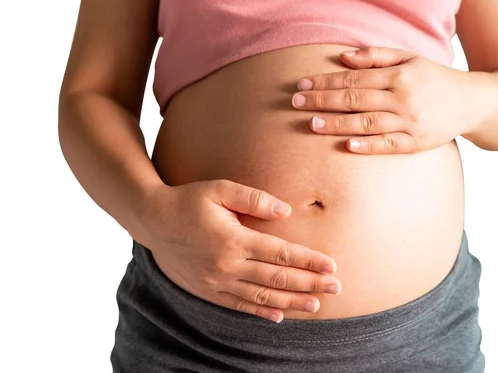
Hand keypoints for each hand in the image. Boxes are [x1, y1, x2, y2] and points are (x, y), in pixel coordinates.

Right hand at [143, 180, 341, 322]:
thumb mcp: (219, 189)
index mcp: (233, 240)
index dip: (309, 261)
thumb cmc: (188, 200)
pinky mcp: (207, 291)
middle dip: (310, 284)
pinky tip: (278, 316)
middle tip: (336, 288)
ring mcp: (216, 282)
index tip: (332, 265)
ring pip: (262, 297)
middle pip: (277, 279)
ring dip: (291, 303)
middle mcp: (227, 266)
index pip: (281, 254)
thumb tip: (286, 210)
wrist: (152, 221)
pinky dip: (260, 313)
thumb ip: (253, 198)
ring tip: (316, 306)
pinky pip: (238, 306)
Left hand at [291, 46, 472, 153]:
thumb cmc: (434, 78)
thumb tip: (343, 57)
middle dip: (322, 101)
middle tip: (296, 102)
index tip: (302, 84)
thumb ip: (376, 56)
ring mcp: (410, 122)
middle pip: (355, 99)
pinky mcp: (416, 144)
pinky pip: (388, 145)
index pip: (354, 78)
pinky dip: (368, 145)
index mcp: (399, 75)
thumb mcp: (409, 58)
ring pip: (366, 123)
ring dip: (337, 124)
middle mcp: (403, 98)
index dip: (325, 81)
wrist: (472, 102)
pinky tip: (347, 145)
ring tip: (311, 123)